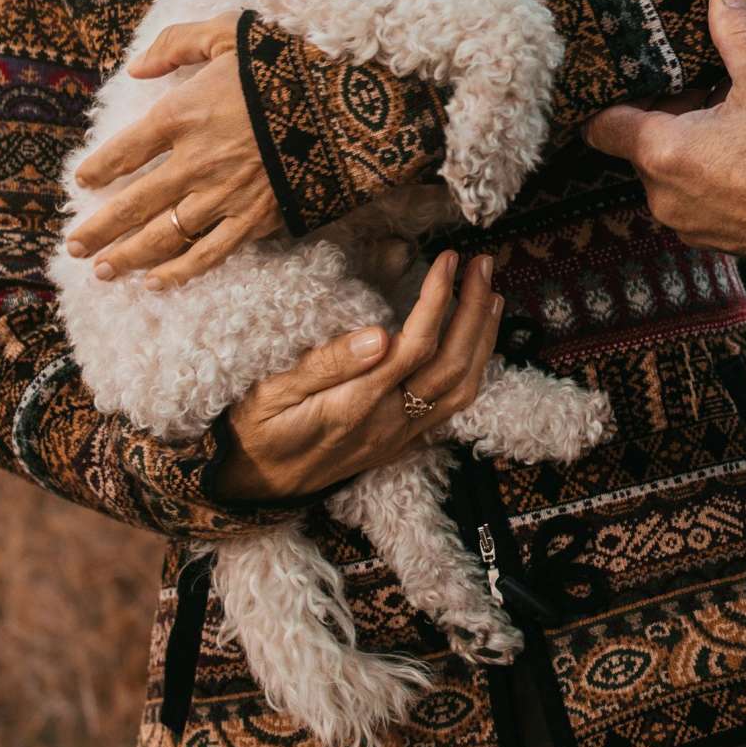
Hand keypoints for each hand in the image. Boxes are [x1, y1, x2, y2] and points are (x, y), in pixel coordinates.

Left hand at [69, 13, 283, 284]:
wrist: (346, 105)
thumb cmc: (286, 63)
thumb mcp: (227, 33)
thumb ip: (175, 43)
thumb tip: (136, 67)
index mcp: (181, 115)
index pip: (123, 151)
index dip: (96, 169)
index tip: (80, 182)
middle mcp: (194, 162)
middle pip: (132, 204)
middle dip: (98, 228)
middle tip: (73, 245)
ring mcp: (223, 196)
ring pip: (163, 235)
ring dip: (127, 255)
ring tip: (102, 270)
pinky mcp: (254, 219)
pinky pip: (208, 254)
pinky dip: (179, 272)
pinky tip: (155, 283)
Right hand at [210, 251, 506, 503]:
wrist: (254, 487)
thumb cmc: (257, 430)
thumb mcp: (272, 392)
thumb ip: (325, 364)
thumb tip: (379, 335)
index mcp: (354, 407)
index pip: (413, 347)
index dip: (437, 300)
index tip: (447, 260)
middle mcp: (387, 425)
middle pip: (450, 366)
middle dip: (473, 311)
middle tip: (482, 263)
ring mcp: (400, 437)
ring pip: (461, 389)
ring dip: (482, 339)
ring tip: (491, 293)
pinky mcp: (403, 442)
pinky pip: (452, 406)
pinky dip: (474, 367)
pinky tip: (476, 339)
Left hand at [586, 0, 745, 317]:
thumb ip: (737, 34)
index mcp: (663, 154)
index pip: (601, 123)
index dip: (613, 91)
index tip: (637, 68)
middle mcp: (664, 197)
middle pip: (639, 143)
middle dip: (666, 109)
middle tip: (700, 77)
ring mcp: (690, 225)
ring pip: (672, 171)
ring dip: (692, 140)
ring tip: (733, 109)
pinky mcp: (719, 240)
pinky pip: (698, 196)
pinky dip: (712, 170)